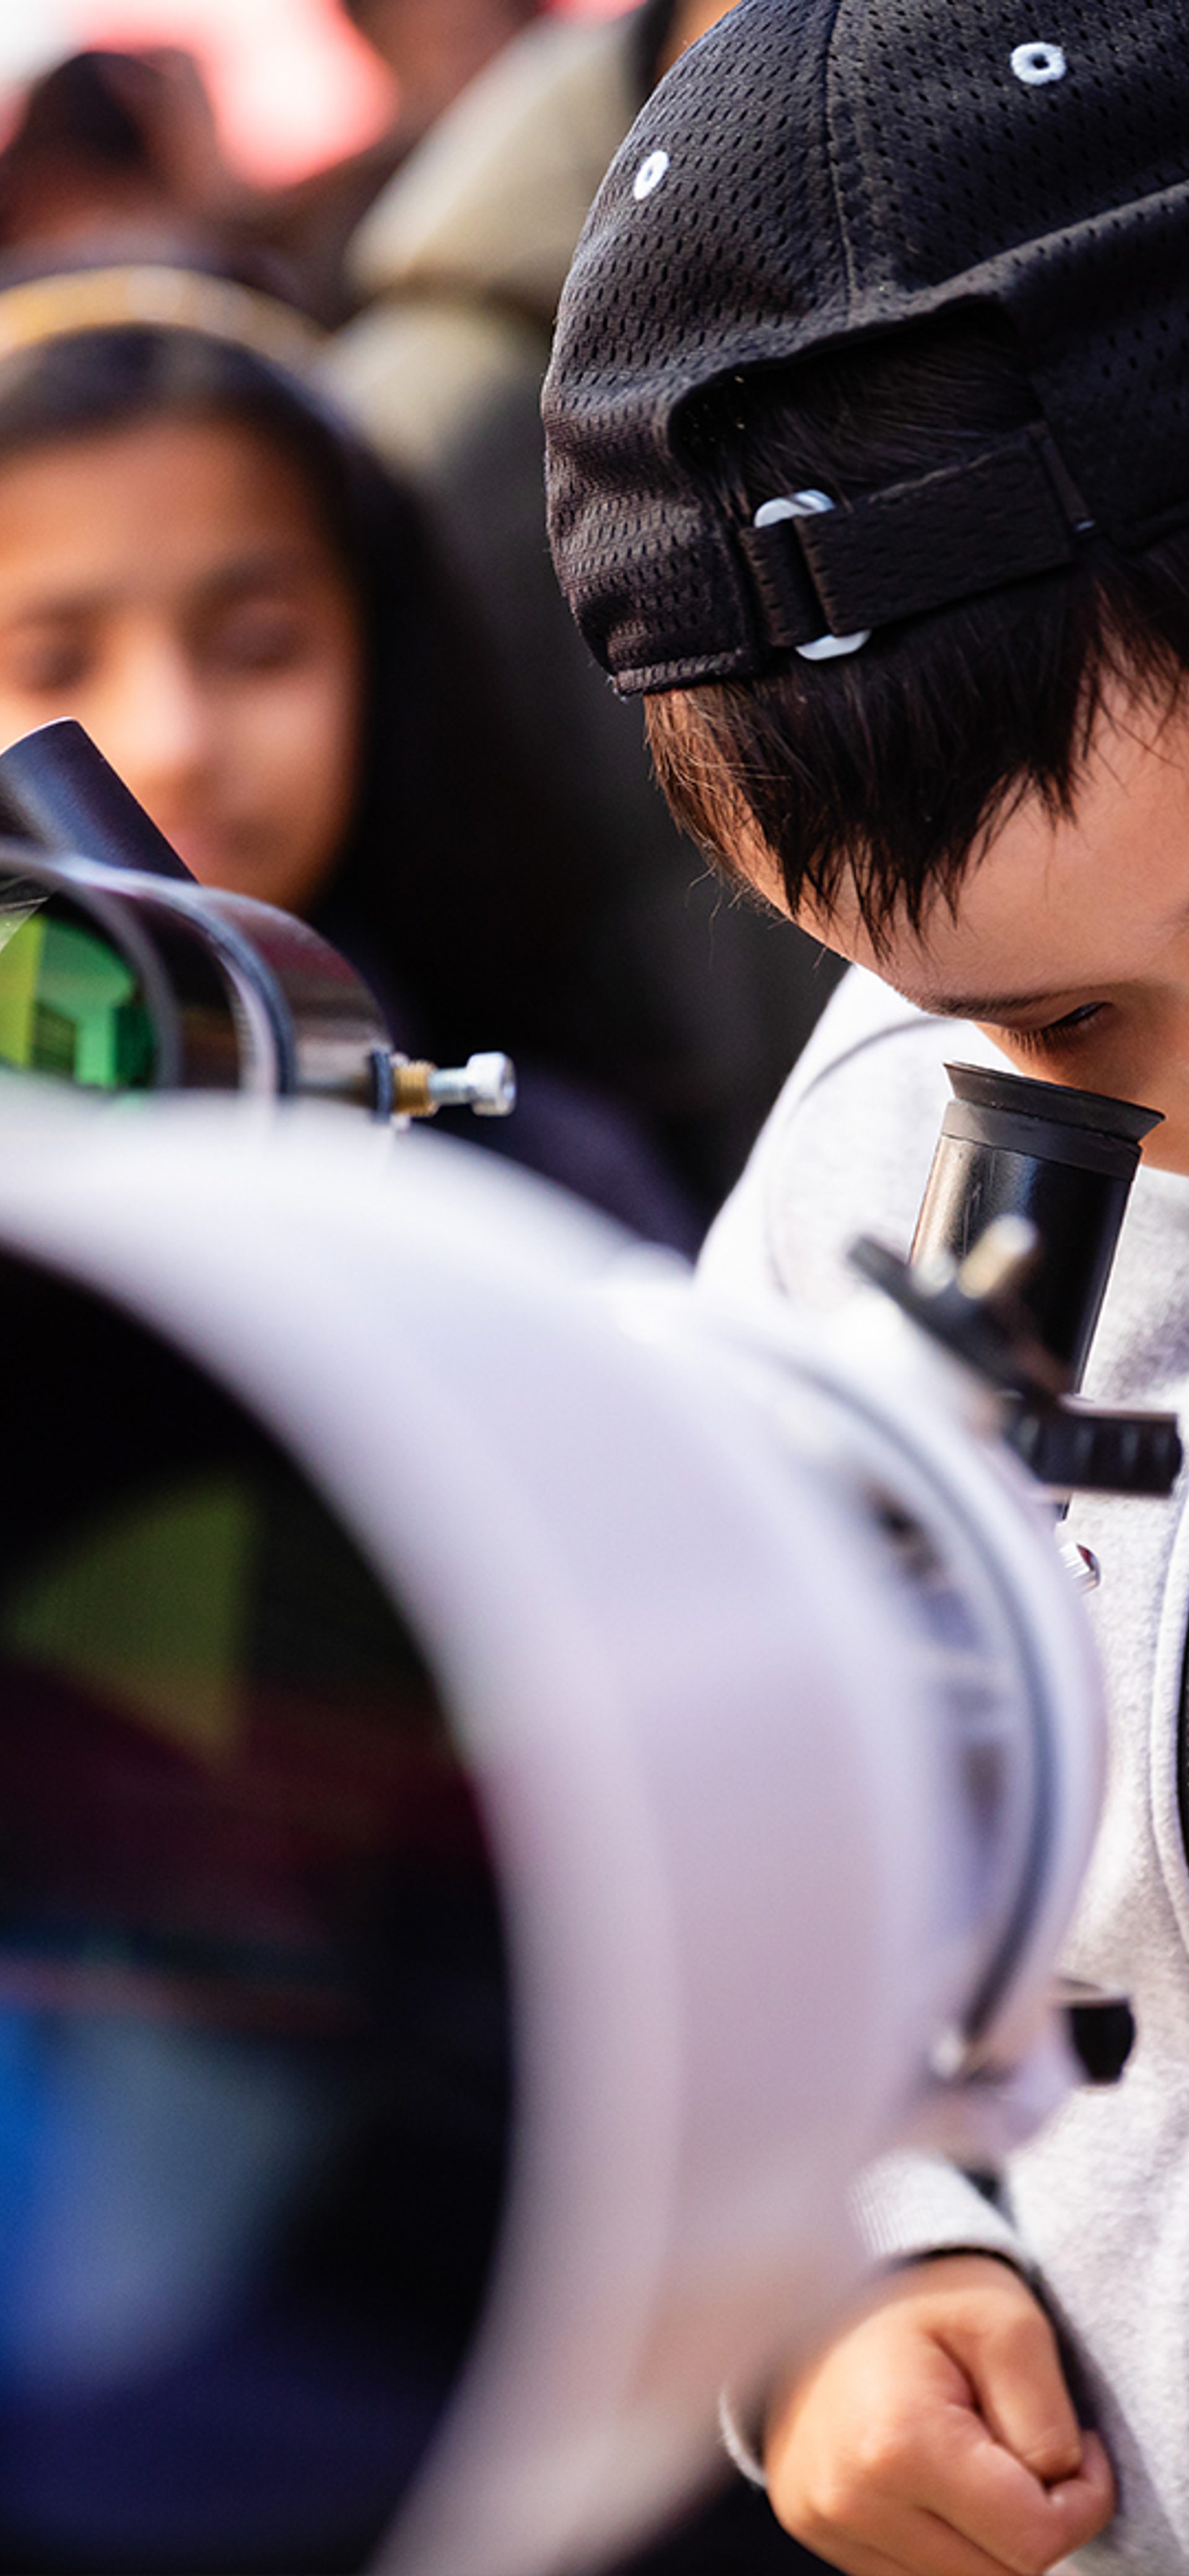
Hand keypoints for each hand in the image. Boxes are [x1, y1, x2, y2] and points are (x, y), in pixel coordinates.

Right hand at [764, 2253, 1114, 2574]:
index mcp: (897, 2445)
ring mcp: (827, 2523)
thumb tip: (1061, 2491)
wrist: (822, 2282)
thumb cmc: (922, 2296)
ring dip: (989, 2535)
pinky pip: (916, 2574)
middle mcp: (850, 2501)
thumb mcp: (1009, 2324)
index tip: (1081, 2446)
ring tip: (976, 2455)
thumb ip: (1047, 2418)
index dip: (1083, 2502)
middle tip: (1024, 2444)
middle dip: (1034, 2519)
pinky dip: (946, 2538)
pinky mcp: (818, 2530)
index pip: (1033, 2541)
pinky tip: (936, 2475)